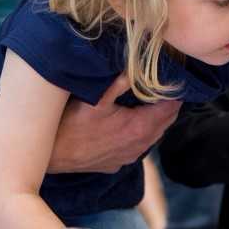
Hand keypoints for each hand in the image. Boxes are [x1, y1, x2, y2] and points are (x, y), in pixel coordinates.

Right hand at [46, 74, 179, 173]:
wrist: (53, 155)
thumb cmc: (72, 125)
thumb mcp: (96, 99)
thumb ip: (119, 83)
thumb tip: (136, 66)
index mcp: (139, 127)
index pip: (170, 109)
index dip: (175, 94)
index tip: (175, 80)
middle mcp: (139, 145)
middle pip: (165, 123)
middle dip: (169, 106)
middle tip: (167, 88)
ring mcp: (129, 157)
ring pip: (153, 137)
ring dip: (156, 121)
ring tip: (153, 103)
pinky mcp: (118, 163)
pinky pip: (138, 147)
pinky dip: (141, 135)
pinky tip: (132, 124)